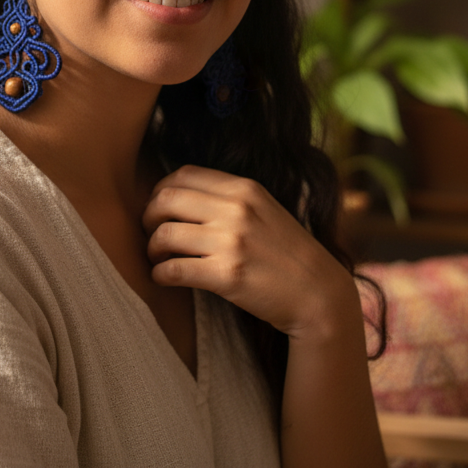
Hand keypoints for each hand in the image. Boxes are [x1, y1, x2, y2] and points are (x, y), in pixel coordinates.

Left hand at [142, 165, 356, 339]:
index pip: (183, 174)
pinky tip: (163, 278)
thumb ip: (228, 198)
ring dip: (152, 248)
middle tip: (151, 233)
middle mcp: (236, 210)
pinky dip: (159, 274)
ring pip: (164, 235)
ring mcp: (231, 242)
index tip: (158, 208)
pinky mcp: (227, 276)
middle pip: (165, 199)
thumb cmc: (286, 253)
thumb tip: (178, 193)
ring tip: (157, 258)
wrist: (318, 293)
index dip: (160, 190)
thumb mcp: (263, 210)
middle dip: (148, 216)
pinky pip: (173, 270)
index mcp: (245, 189)